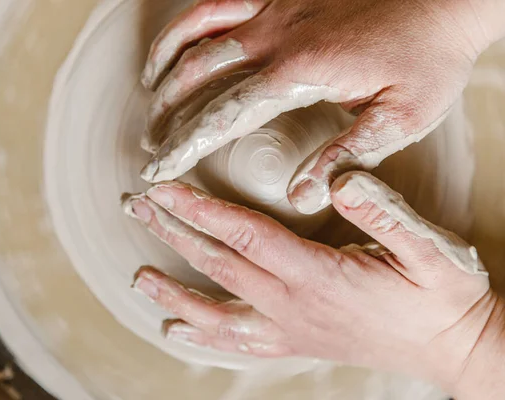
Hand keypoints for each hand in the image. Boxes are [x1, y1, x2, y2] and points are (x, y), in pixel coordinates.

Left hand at [123, 172, 501, 396]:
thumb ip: (383, 214)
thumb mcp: (429, 249)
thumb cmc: (441, 297)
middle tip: (137, 208)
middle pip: (220, 265)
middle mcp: (294, 306)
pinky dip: (204, 336)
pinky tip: (178, 332)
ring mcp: (291, 329)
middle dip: (175, 233)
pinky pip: (240, 342)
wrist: (452, 347)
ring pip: (218, 311)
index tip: (167, 190)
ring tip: (139, 278)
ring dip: (174, 292)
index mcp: (318, 276)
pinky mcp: (296, 341)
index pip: (246, 236)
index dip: (202, 210)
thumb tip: (338, 180)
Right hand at [139, 0, 501, 213]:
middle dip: (168, 118)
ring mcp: (271, 10)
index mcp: (298, 73)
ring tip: (148, 103)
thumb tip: (305, 196)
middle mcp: (273, 38)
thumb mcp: (400, 118)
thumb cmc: (427, 57)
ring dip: (166, 73)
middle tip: (152, 148)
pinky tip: (173, 48)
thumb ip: (348, 155)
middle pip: (198, 80)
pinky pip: (213, 3)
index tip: (159, 169)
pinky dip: (184, 26)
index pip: (223, 116)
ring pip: (196, 40)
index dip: (184, 146)